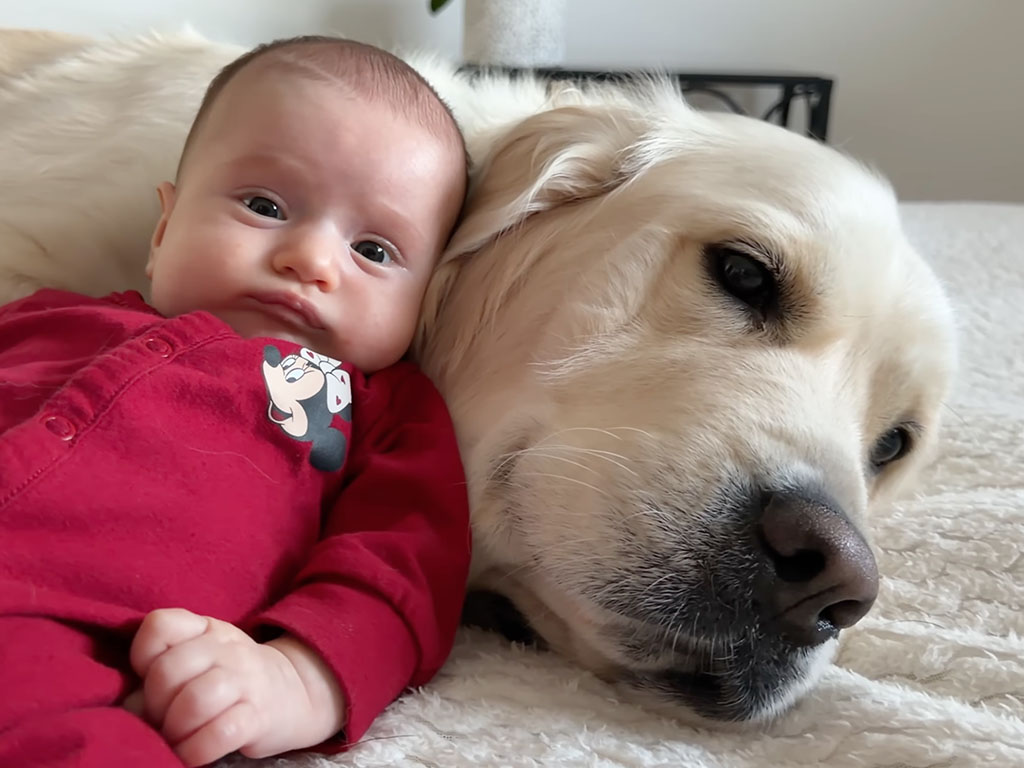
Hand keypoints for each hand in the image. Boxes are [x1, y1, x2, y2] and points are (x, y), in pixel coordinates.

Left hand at [129, 608, 344, 766]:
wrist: (294, 692)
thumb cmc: (230, 680)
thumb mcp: (199, 660)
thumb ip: (161, 674)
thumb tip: (132, 706)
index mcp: (205, 629)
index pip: (160, 626)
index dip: (143, 656)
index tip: (149, 678)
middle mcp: (227, 648)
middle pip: (169, 670)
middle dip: (155, 705)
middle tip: (162, 721)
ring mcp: (247, 680)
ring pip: (195, 700)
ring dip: (174, 729)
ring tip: (177, 739)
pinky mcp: (260, 716)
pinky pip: (221, 733)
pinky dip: (197, 750)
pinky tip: (194, 754)